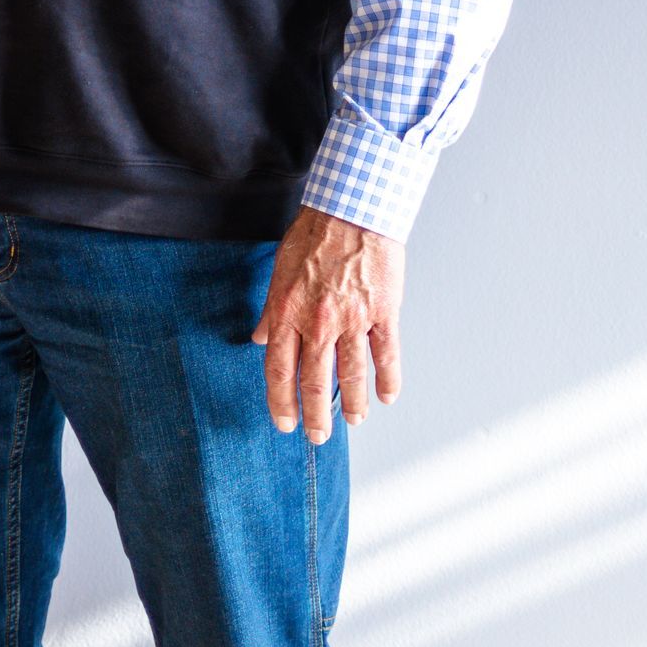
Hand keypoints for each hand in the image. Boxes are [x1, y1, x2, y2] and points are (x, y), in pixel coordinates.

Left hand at [252, 205, 403, 440]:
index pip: (278, 369)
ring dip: (352, 404)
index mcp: (288, 312)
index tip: (284, 421)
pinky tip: (386, 397)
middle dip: (315, 416)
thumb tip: (258, 338)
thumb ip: (271, 311)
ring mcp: (352, 319)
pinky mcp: (383, 312)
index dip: (280, 401)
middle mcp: (318, 322)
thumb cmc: (314, 235)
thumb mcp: (279, 271)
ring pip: (352, 375)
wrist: (351, 210)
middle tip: (317, 436)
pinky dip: (387, 380)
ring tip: (351, 421)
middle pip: (314, 382)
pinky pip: (386, 355)